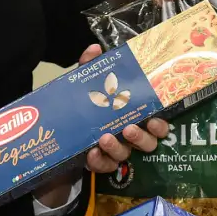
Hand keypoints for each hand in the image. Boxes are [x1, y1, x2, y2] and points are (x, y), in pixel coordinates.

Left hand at [77, 44, 169, 173]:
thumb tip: (95, 49)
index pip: (155, 124)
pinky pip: (104, 166)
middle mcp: (127, 137)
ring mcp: (113, 152)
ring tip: (104, 138)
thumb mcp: (84, 85)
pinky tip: (90, 153)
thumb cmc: (81, 106)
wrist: (57, 133)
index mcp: (131, 116)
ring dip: (117, 148)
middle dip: (142, 137)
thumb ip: (89, 67)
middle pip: (148, 144)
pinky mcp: (98, 164)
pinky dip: (99, 161)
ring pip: (125, 156)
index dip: (159, 125)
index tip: (154, 119)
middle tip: (129, 128)